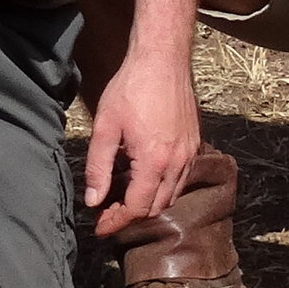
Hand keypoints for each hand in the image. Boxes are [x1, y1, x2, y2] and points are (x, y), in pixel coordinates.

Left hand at [85, 49, 203, 235]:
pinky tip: (145, 174)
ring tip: (124, 195)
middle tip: (107, 211)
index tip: (100, 228)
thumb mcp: (105, 127)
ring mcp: (190, 153)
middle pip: (156, 207)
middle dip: (131, 214)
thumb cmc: (131, 88)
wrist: (163, 59)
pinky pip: (181, 177)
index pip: (136, 208)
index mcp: (154, 162)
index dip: (116, 221)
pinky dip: (163, 185)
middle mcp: (177, 163)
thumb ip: (98, 167)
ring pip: (172, 194)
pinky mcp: (194, 142)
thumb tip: (94, 200)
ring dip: (148, 201)